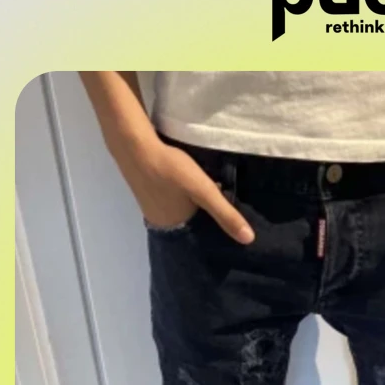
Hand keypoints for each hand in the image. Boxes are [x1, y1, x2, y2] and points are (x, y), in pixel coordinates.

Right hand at [114, 135, 254, 243]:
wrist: (134, 143)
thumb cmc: (170, 169)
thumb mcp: (204, 191)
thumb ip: (226, 214)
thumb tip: (249, 240)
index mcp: (172, 227)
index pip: (198, 239)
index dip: (213, 235)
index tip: (231, 233)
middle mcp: (159, 222)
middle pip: (189, 226)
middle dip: (206, 222)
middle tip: (227, 216)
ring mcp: (150, 206)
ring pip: (181, 212)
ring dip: (194, 208)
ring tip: (214, 204)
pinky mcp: (147, 191)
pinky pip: (172, 201)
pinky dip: (184, 199)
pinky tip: (192, 189)